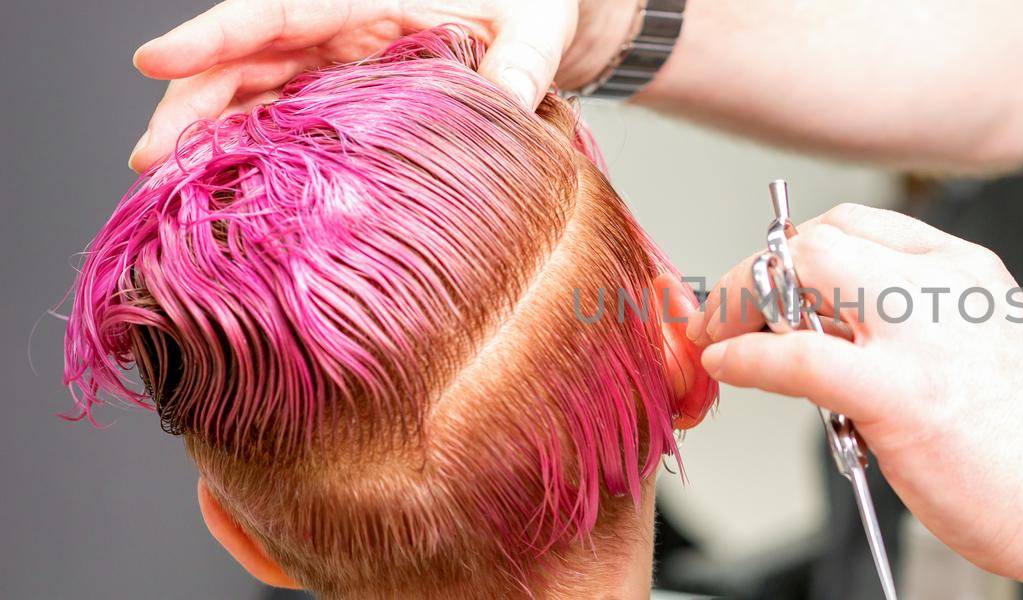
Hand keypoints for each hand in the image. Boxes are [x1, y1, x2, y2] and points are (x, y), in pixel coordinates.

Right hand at [127, 0, 637, 171]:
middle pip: (246, 55)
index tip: (157, 58)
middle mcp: (341, 27)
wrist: (540, 26)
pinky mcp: (341, 102)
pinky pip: (279, 121)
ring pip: (250, 90)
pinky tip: (219, 188)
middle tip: (151, 157)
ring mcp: (336, 65)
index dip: (217, 35)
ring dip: (205, 132)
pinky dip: (245, 150)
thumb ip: (523, 62)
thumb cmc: (534, 10)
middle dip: (192, 100)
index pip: (281, 10)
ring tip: (165, 182)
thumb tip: (505, 99)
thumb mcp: (538, 27)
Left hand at [688, 204, 1022, 587]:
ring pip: (808, 270)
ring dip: (745, 303)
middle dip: (760, 270)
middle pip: (824, 236)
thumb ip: (915, 322)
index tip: (769, 288)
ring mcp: (923, 336)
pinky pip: (800, 357)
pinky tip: (732, 368)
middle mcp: (945, 284)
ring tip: (727, 338)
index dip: (797, 253)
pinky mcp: (902, 394)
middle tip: (734, 313)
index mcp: (966, 268)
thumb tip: (830, 330)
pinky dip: (749, 357)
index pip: (858, 224)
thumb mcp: (982, 343)